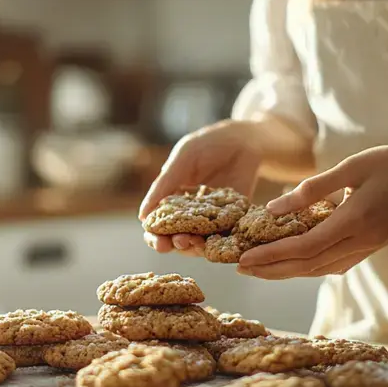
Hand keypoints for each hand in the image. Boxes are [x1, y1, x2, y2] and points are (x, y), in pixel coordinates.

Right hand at [140, 120, 262, 256]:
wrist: (244, 139)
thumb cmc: (208, 145)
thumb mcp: (183, 159)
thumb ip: (164, 185)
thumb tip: (142, 217)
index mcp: (171, 200)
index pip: (158, 225)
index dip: (155, 237)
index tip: (158, 242)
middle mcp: (189, 214)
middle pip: (176, 238)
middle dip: (173, 245)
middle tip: (176, 244)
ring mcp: (211, 219)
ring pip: (198, 242)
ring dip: (194, 247)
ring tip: (194, 243)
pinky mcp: (232, 221)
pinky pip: (224, 237)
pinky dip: (220, 244)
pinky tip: (218, 244)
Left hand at [237, 145, 387, 278]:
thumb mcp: (352, 166)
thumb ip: (313, 189)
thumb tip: (274, 208)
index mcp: (355, 220)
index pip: (305, 248)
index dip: (272, 256)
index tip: (243, 260)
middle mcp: (362, 241)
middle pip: (309, 266)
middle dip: (272, 270)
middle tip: (241, 270)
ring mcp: (369, 247)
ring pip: (322, 269)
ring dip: (288, 271)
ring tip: (259, 268)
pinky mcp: (373, 245)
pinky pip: (336, 263)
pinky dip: (311, 266)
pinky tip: (295, 262)